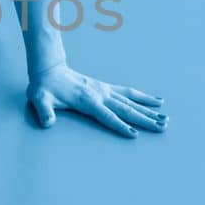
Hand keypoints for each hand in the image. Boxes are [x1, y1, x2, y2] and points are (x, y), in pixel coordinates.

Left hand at [27, 63, 165, 136]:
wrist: (49, 70)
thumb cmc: (44, 88)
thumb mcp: (39, 99)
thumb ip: (44, 111)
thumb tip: (47, 123)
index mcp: (87, 100)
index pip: (107, 115)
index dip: (120, 125)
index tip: (134, 134)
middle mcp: (100, 94)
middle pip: (126, 109)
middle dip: (144, 119)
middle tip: (162, 127)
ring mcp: (105, 90)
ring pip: (131, 101)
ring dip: (149, 110)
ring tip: (165, 118)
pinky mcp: (106, 88)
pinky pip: (129, 92)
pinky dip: (143, 97)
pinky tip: (157, 101)